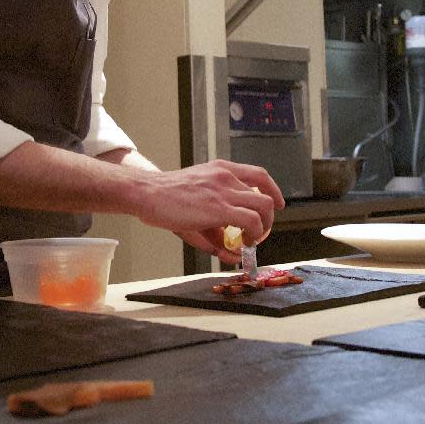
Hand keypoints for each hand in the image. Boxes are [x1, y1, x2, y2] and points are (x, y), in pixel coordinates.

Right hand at [134, 159, 283, 252]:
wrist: (147, 193)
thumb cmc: (166, 198)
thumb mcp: (196, 204)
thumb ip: (215, 227)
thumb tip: (232, 254)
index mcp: (221, 169)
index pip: (259, 175)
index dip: (273, 191)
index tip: (277, 204)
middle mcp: (226, 176)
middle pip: (265, 195)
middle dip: (269, 218)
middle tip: (260, 232)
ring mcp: (224, 190)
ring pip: (262, 208)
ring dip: (262, 228)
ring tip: (250, 241)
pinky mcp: (219, 208)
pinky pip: (250, 222)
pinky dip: (252, 236)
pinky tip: (241, 245)